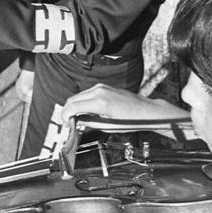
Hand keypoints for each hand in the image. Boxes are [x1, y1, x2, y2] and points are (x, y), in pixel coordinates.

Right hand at [61, 84, 187, 122]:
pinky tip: (86, 112)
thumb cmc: (131, 120)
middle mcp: (98, 91)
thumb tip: (76, 124)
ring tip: (77, 119)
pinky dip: (82, 102)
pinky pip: (86, 94)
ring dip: (74, 106)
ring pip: (78, 96)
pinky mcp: (103, 86)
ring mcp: (100, 87)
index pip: (72, 107)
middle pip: (72, 99)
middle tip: (68, 123)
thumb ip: (90, 123)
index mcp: (99, 102)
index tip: (65, 125)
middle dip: (67, 111)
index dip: (65, 117)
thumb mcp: (109, 126)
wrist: (146, 110)